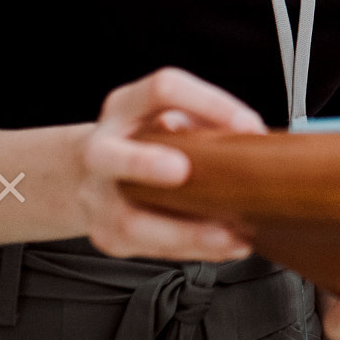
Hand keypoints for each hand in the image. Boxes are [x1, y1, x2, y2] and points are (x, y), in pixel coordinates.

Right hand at [77, 66, 265, 260]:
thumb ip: (199, 119)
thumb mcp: (166, 112)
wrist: (92, 172)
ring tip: (232, 234)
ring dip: (188, 232)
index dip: (209, 104)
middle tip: (182, 172)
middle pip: (111, 156)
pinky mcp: (107, 235)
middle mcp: (101, 149)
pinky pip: (150, 250)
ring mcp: (97, 197)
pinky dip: (193, 249)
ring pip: (132, 222)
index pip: (163, 89)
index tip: (248, 127)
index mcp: (124, 106)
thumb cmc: (142, 139)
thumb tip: (245, 135)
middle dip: (145, 163)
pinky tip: (225, 246)